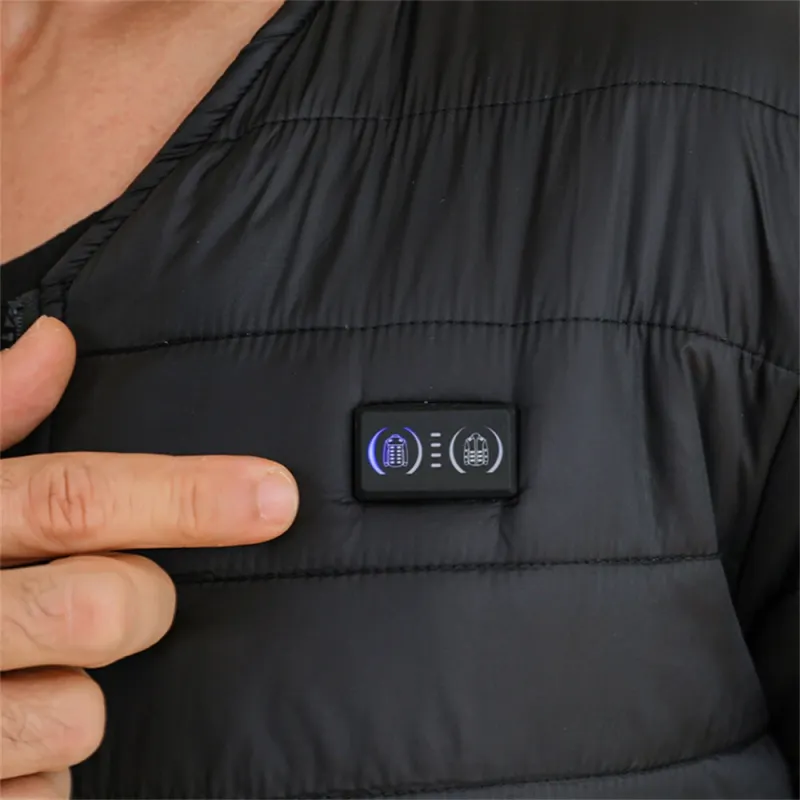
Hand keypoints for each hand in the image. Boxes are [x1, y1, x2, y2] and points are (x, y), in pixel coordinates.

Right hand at [0, 317, 297, 798]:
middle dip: (140, 603)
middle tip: (122, 599)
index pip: (73, 498)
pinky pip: (44, 795)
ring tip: (30, 674)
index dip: (185, 495)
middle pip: (101, 607)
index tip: (275, 495)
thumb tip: (56, 342)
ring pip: (78, 715)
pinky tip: (5, 739)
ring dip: (77, 698)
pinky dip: (43, 773)